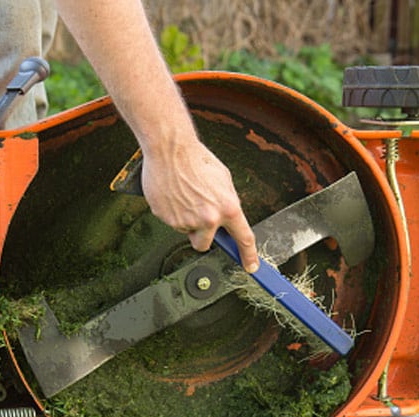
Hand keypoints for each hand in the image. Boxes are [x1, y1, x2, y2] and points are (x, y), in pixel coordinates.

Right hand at [140, 140, 259, 272]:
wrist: (170, 149)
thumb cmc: (196, 159)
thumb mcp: (223, 180)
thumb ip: (227, 203)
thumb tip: (226, 217)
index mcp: (227, 207)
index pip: (243, 238)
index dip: (249, 255)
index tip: (251, 266)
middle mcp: (208, 218)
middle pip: (204, 245)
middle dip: (201, 236)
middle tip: (197, 219)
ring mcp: (186, 220)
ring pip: (186, 231)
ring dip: (185, 219)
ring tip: (184, 195)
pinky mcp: (167, 218)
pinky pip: (171, 222)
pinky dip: (172, 211)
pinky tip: (173, 194)